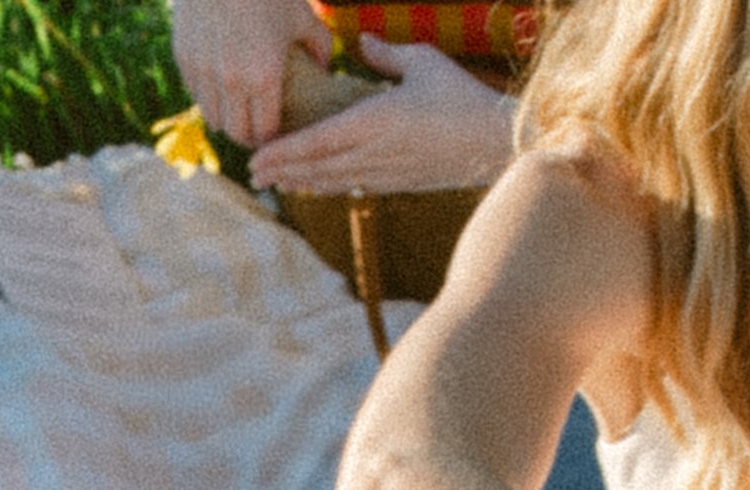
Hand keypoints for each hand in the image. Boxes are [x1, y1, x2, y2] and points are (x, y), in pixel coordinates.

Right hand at [172, 0, 326, 147]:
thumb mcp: (301, 16)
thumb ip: (320, 47)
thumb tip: (325, 71)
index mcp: (264, 78)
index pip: (265, 134)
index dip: (272, 142)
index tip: (278, 139)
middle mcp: (232, 82)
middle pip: (238, 134)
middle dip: (249, 137)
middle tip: (258, 134)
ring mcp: (204, 70)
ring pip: (213, 118)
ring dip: (227, 120)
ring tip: (239, 115)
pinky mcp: (183, 56)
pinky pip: (195, 94)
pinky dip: (208, 97)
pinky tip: (220, 91)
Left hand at [248, 48, 517, 192]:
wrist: (495, 144)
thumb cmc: (461, 98)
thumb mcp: (423, 61)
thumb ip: (387, 54)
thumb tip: (361, 43)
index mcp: (374, 122)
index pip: (316, 141)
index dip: (283, 151)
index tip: (257, 157)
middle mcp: (374, 154)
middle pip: (317, 167)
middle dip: (283, 172)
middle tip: (253, 175)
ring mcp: (386, 173)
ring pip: (333, 182)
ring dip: (303, 183)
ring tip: (277, 183)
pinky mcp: (399, 183)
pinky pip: (355, 186)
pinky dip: (330, 186)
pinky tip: (316, 186)